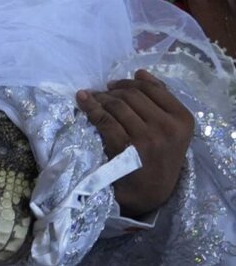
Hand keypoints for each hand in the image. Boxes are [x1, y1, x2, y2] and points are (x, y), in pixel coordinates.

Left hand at [77, 69, 193, 217]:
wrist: (148, 193)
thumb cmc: (158, 157)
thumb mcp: (171, 129)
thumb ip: (160, 99)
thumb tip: (140, 72)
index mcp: (183, 120)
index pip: (152, 89)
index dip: (130, 82)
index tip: (115, 85)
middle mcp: (167, 128)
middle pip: (132, 95)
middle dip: (113, 91)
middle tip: (102, 93)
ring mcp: (147, 138)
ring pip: (117, 105)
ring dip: (100, 98)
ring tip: (92, 98)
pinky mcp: (125, 148)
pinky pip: (104, 119)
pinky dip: (90, 107)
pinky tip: (82, 101)